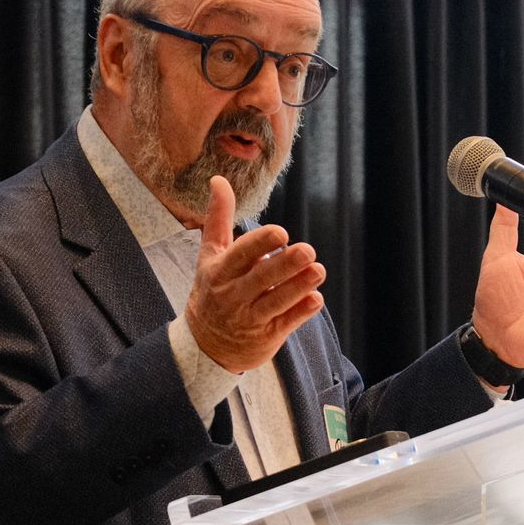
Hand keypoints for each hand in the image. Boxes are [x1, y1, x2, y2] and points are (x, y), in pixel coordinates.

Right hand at [184, 175, 326, 372]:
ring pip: (276, 301)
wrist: (205, 344)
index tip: (281, 233)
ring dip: (298, 286)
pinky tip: (316, 299)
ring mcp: (250, 318)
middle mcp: (233, 295)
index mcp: (220, 272)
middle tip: (308, 250)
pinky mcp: (266, 336)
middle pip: (261, 279)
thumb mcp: (210, 255)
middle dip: (285, 265)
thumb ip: (218, 218)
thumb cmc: (213, 289)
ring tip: (318, 270)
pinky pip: (286, 323)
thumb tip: (218, 179)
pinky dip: (301, 312)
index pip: (240, 255)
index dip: (260, 244)